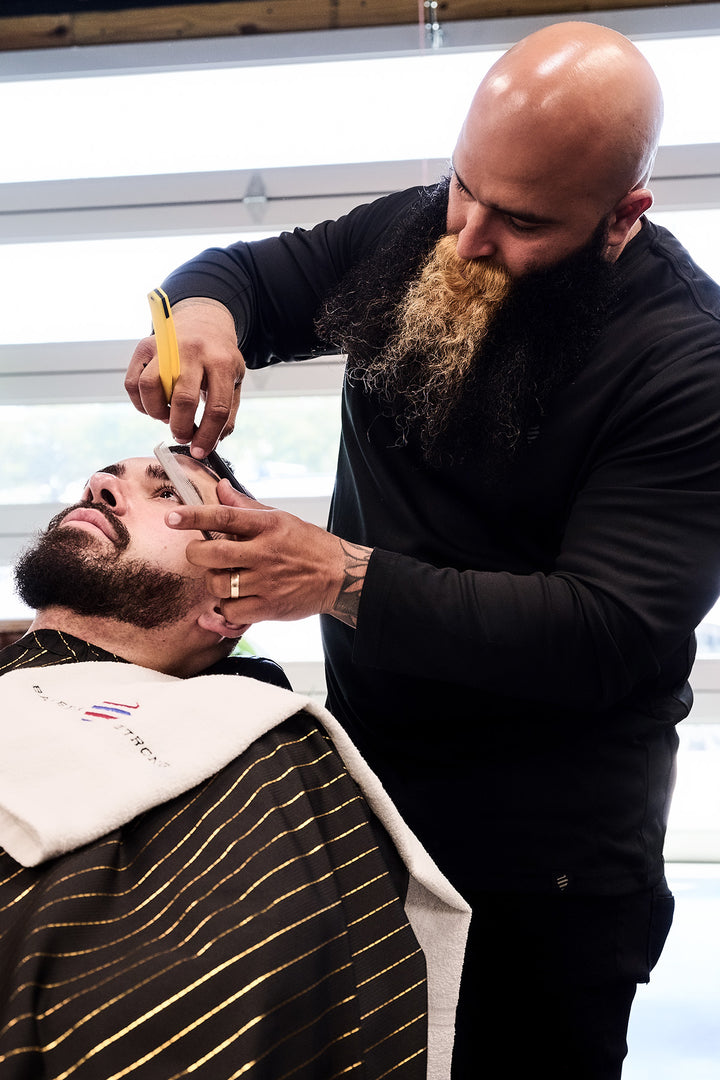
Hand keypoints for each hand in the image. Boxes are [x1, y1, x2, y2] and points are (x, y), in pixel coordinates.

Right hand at [125, 298, 244, 455]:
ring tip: (167, 416)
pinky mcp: (144, 346)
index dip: (208, 436)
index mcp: (222, 362)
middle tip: (182, 436)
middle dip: (181, 428)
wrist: (204, 323)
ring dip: (156, 412)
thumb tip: (210, 444)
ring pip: (150, 387)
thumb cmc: (219, 359)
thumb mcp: (234, 381)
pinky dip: (140, 402)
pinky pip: (132, 382)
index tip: (200, 452)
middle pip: (182, 400)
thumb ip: (227, 413)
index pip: (217, 408)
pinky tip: (154, 405)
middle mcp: (193, 351)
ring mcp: (166, 346)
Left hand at [166, 480, 371, 626]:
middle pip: (212, 555)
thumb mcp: (280, 518)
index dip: (193, 517)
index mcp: (267, 526)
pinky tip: (231, 601)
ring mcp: (266, 582)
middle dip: (196, 555)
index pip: (224, 517)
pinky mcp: (268, 607)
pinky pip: (231, 612)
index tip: (172, 517)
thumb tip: (220, 488)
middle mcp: (265, 553)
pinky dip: (224, 610)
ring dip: (213, 583)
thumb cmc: (308, 545)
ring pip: (218, 586)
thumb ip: (246, 506)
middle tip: (199, 554)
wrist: (339, 576)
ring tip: (224, 578)